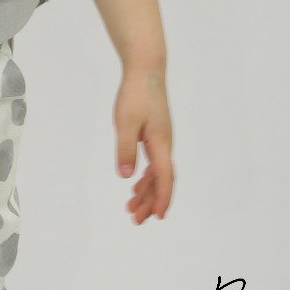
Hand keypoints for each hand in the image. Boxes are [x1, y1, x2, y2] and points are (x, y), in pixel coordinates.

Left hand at [114, 66, 173, 222]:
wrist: (145, 70)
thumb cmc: (135, 94)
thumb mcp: (125, 123)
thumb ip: (126, 149)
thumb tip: (126, 177)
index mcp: (161, 143)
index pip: (165, 177)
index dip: (163, 198)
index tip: (158, 217)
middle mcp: (165, 144)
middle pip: (162, 180)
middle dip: (150, 201)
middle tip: (135, 219)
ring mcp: (161, 140)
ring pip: (158, 173)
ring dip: (147, 192)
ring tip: (131, 207)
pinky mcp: (155, 134)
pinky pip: (154, 163)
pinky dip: (146, 177)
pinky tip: (136, 184)